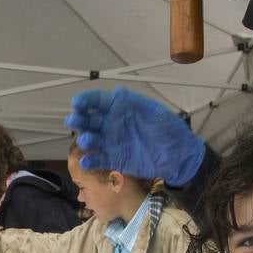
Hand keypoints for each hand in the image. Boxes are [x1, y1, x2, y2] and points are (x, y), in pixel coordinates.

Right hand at [65, 88, 204, 185]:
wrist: (179, 156)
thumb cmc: (168, 129)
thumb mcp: (155, 113)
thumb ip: (136, 103)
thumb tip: (118, 91)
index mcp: (120, 108)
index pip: (98, 102)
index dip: (86, 101)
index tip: (77, 103)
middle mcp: (111, 124)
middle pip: (89, 120)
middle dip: (79, 119)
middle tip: (73, 120)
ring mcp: (111, 142)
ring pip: (91, 140)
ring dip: (84, 140)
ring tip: (87, 141)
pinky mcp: (114, 160)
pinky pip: (97, 160)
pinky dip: (90, 161)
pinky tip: (86, 162)